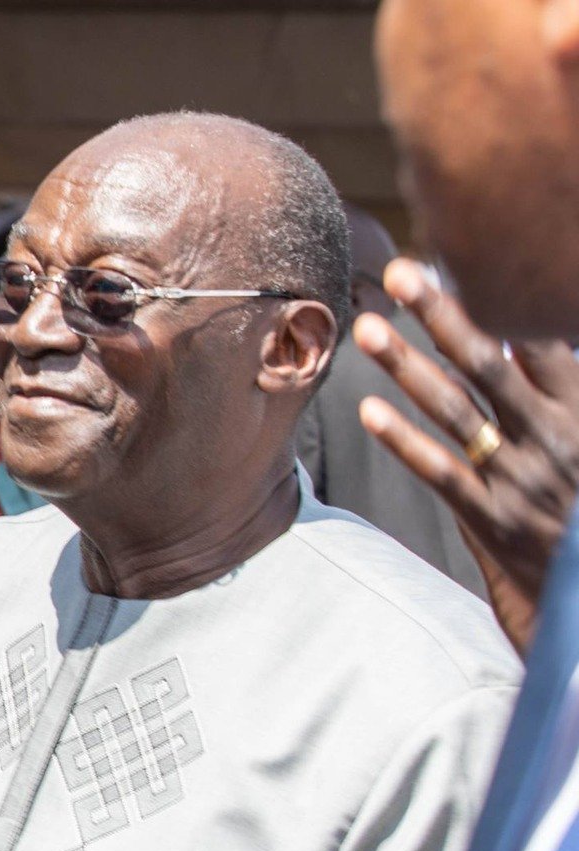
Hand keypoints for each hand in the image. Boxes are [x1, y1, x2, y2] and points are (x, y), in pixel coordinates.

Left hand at [353, 259, 578, 652]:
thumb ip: (565, 392)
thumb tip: (533, 341)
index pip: (539, 340)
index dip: (498, 297)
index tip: (459, 255)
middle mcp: (556, 436)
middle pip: (490, 361)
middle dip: (444, 313)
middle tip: (400, 269)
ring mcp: (520, 478)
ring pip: (457, 410)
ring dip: (409, 366)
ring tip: (368, 327)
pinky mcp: (491, 518)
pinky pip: (441, 471)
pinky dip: (404, 440)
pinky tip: (368, 410)